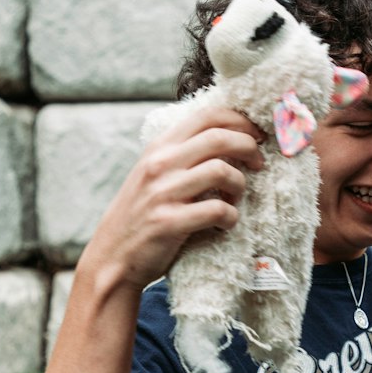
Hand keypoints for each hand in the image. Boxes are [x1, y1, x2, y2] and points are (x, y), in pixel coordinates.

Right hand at [80, 105, 265, 293]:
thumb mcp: (154, 174)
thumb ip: (182, 155)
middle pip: (219, 137)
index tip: (257, 134)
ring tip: (236, 199)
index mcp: (159, 148)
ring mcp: (163, 192)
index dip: (240, 120)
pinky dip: (231, 217)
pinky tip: (225, 223)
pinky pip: (218, 210)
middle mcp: (160, 164)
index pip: (207, 115)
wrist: (112, 257)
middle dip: (249, 147)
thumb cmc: (142, 215)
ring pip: (222, 171)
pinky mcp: (169, 222)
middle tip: (259, 164)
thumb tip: (228, 139)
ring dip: (240, 185)